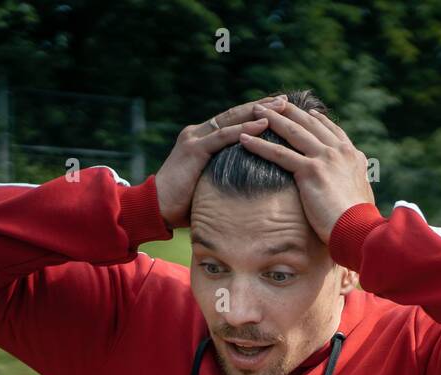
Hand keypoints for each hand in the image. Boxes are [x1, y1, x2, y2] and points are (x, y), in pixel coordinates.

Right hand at [152, 95, 285, 229]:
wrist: (155, 208)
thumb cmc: (184, 204)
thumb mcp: (210, 185)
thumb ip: (226, 176)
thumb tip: (252, 186)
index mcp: (201, 139)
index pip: (233, 122)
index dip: (255, 114)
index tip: (279, 110)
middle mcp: (197, 133)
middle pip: (235, 114)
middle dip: (261, 106)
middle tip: (285, 100)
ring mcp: (195, 138)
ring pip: (231, 120)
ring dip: (258, 112)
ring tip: (281, 107)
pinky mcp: (194, 149)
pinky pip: (223, 136)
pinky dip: (244, 129)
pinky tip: (264, 124)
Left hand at [236, 102, 376, 244]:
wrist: (360, 230)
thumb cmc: (360, 222)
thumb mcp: (362, 195)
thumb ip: (355, 183)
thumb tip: (353, 188)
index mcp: (353, 156)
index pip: (332, 130)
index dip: (318, 120)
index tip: (308, 112)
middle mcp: (339, 151)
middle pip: (309, 124)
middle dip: (289, 111)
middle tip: (273, 103)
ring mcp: (325, 158)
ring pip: (293, 132)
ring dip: (271, 119)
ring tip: (254, 111)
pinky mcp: (310, 171)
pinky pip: (279, 154)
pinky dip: (260, 145)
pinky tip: (244, 139)